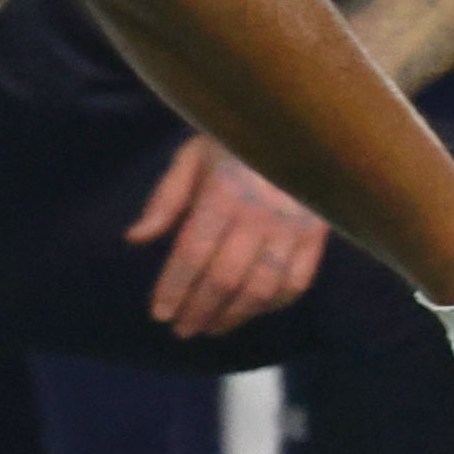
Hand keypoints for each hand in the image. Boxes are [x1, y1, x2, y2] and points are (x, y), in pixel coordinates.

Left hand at [129, 133, 329, 335]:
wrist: (298, 123)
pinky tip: (252, 311)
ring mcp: (292, 227)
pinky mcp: (317, 234)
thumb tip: (136, 238)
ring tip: (211, 328)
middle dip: (199, 310)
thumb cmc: (234, 139)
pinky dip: (273, 305)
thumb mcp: (193, 155)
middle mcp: (259, 213)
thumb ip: (166, 198)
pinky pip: (296, 283)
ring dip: (233, 316)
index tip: (159, 313)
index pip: (193, 253)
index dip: (174, 288)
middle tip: (181, 330)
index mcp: (223, 191)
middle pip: (224, 278)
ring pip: (261, 288)